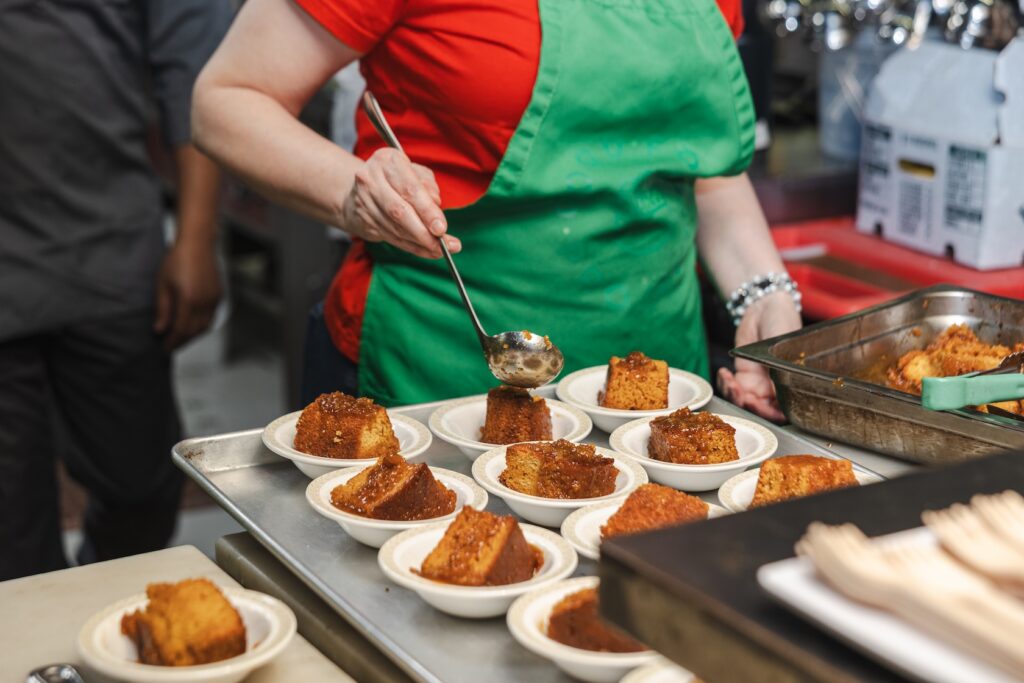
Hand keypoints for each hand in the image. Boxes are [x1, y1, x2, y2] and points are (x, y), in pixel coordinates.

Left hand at [154, 238, 222, 350]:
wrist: (198, 244)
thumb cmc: (178, 259)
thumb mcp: (163, 284)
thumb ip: (162, 309)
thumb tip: (160, 329)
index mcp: (188, 300)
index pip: (181, 330)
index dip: (172, 341)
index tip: (164, 348)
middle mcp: (204, 303)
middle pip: (194, 332)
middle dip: (182, 341)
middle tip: (171, 346)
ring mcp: (213, 300)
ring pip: (205, 326)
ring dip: (192, 335)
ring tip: (181, 337)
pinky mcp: (219, 296)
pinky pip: (211, 317)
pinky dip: (201, 325)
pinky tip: (192, 323)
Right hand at [339, 148, 460, 258]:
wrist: (357, 188)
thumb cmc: (395, 178)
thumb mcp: (415, 172)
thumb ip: (428, 186)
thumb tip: (436, 206)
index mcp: (387, 161)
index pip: (410, 189)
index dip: (427, 211)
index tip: (442, 228)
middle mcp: (371, 180)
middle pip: (400, 212)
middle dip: (424, 232)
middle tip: (443, 245)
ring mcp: (364, 202)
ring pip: (396, 229)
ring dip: (421, 243)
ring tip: (441, 250)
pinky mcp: (364, 221)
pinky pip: (392, 238)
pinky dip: (412, 247)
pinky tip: (428, 251)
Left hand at [717, 292, 801, 421]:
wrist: (765, 307)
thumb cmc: (783, 324)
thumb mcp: (783, 349)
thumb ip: (779, 373)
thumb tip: (775, 396)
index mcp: (791, 384)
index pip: (783, 410)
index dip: (771, 415)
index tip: (760, 406)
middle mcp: (774, 387)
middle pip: (760, 410)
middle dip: (748, 407)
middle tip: (741, 395)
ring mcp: (757, 382)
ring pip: (743, 401)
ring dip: (733, 395)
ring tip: (730, 381)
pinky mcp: (742, 374)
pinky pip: (732, 387)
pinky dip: (724, 384)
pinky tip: (724, 373)